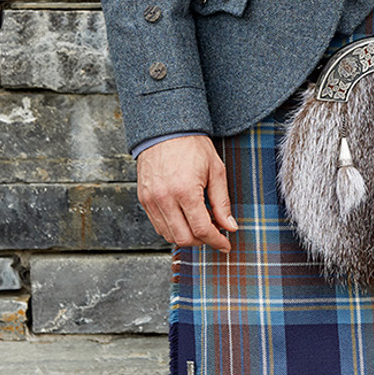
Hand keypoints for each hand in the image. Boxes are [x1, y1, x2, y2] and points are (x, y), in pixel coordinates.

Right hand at [136, 134, 236, 252]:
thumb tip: (229, 227)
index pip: (201, 229)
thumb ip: (222, 202)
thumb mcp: (215, 170)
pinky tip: (184, 218)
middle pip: (184, 238)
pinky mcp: (144, 199)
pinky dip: (172, 228)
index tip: (225, 245)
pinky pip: (157, 225)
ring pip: (169, 235)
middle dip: (202, 241)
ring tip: (199, 223)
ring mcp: (151, 200)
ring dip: (186, 236)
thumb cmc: (192, 145)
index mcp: (185, 191)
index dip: (216, 241)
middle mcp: (164, 199)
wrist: (166, 129)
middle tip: (214, 233)